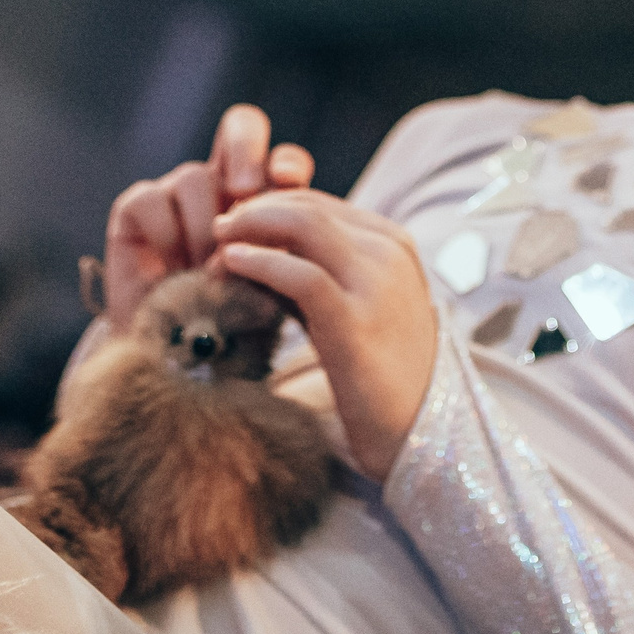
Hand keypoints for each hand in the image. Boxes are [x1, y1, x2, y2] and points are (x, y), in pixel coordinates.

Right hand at [102, 104, 297, 332]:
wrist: (179, 365)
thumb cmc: (237, 327)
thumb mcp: (273, 288)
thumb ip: (282, 252)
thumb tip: (285, 228)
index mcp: (265, 199)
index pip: (283, 158)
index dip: (287, 162)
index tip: (291, 185)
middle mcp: (221, 186)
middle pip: (239, 127)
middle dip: (245, 151)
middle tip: (245, 189)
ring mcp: (176, 195)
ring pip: (194, 177)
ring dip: (203, 228)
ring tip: (207, 273)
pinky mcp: (135, 211)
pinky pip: (149, 200)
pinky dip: (165, 236)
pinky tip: (173, 271)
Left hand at [213, 186, 436, 478]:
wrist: (416, 429)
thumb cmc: (378, 372)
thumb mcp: (349, 308)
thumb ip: (311, 275)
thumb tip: (250, 252)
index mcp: (393, 243)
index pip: (318, 204)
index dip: (267, 207)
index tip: (233, 228)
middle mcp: (389, 254)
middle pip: (307, 208)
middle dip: (253, 213)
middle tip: (216, 232)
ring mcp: (377, 284)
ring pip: (304, 226)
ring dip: (250, 230)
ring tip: (217, 249)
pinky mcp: (356, 320)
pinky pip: (300, 275)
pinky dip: (260, 263)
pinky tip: (231, 266)